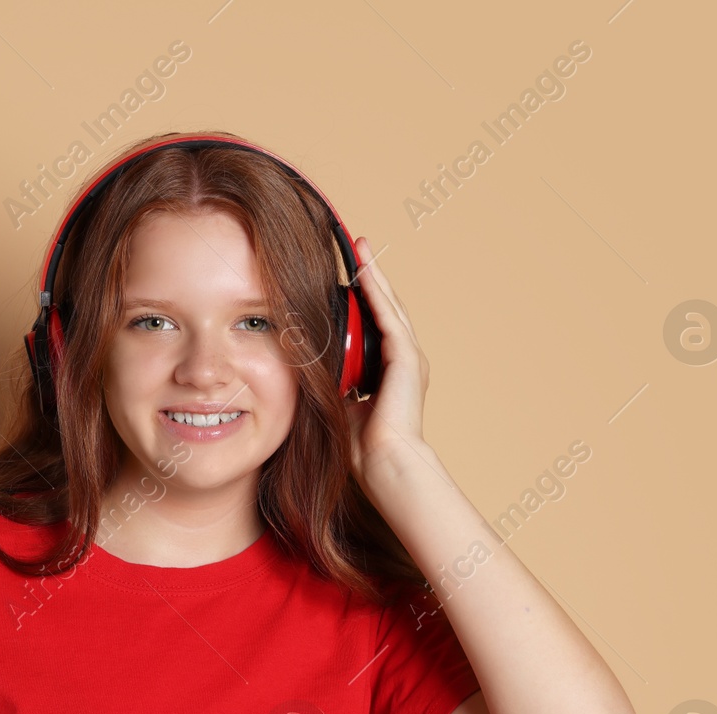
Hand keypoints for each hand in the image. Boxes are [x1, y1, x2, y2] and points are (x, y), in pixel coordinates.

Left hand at [344, 236, 432, 485]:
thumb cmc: (360, 445)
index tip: (346, 276)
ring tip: (362, 248)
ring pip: (389, 306)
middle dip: (371, 278)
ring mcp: (409, 358)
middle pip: (384, 308)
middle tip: (358, 247)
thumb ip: (331, 380)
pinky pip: (390, 317)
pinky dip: (377, 292)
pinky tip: (365, 271)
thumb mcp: (337, 401)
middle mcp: (402, 360)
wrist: (384, 463)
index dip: (362, 298)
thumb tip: (308, 364)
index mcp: (387, 371)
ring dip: (374, 276)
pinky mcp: (408, 359)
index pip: (374, 324)